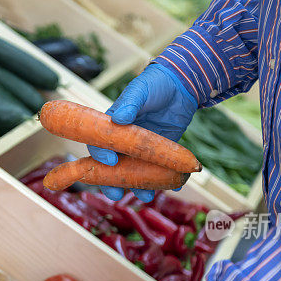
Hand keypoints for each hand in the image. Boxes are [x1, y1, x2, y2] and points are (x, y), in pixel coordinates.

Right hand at [91, 64, 197, 201]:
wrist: (181, 86)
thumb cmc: (155, 84)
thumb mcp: (141, 90)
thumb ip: (130, 102)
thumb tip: (119, 117)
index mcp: (112, 127)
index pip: (98, 145)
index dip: (99, 155)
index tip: (110, 161)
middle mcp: (124, 142)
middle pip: (112, 167)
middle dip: (112, 182)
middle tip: (116, 194)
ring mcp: (142, 150)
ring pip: (135, 173)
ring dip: (139, 187)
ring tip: (146, 197)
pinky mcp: (160, 153)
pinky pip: (159, 170)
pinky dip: (166, 180)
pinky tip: (173, 185)